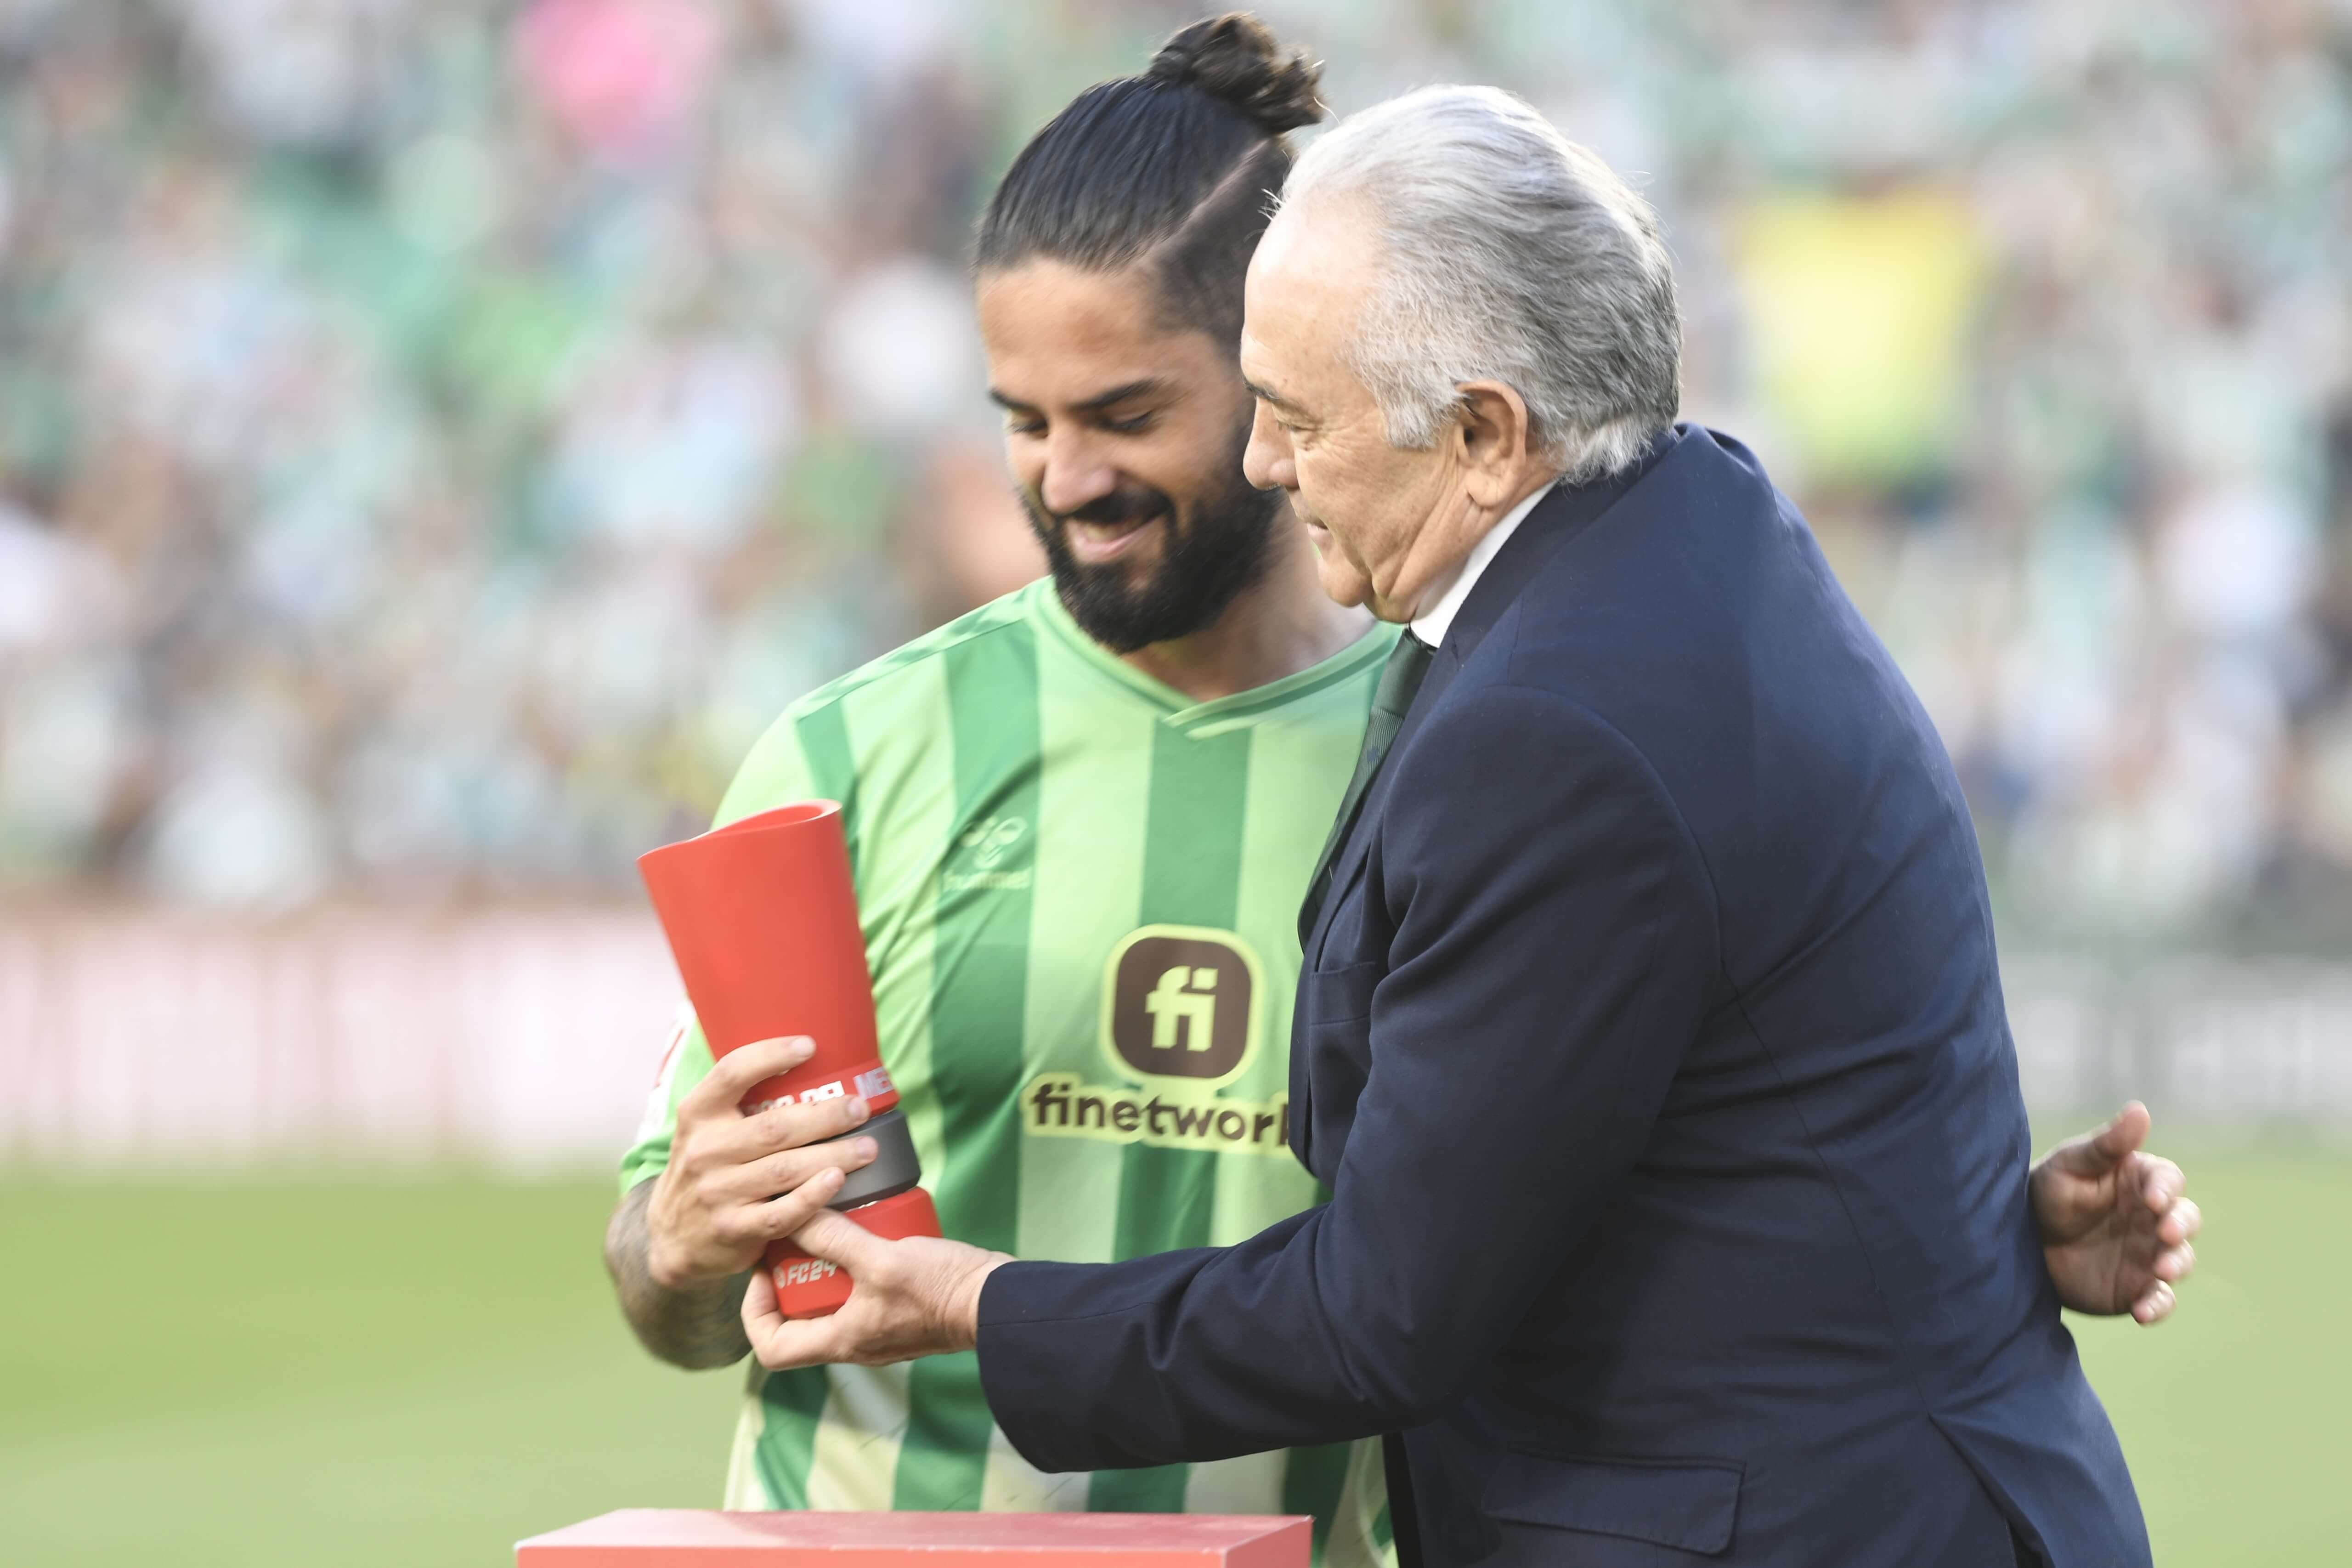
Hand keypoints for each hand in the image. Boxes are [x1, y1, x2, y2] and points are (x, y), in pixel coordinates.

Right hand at [644, 1036, 880, 1289]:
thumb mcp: (706, 1129)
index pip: (731, 1073)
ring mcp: (717, 1192)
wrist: (674, 1238)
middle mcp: (704, 1150)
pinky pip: (780, 1213)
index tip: (810, 1045)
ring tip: (868, 1147)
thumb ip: (741, 1103)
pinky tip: (836, 1182)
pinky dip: (812, 1197)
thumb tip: (811, 1063)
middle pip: (774, 1127)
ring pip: (784, 1169)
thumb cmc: (706, 1170)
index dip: (771, 1055)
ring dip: (833, 1155)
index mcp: (698, 1114)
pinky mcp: (732, 1229)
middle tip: (860, 1108)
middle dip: (825, 1116)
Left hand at [740, 1202, 1010, 1369]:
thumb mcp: (880, 1258)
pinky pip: (861, 1292)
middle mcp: (855, 1342)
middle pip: (799, 1319)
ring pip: (831, 1302)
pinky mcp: (901, 1311)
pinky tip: (867, 1232)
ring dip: (825, 1266)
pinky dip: (854, 1265)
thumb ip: (834, 1238)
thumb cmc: (940, 1289)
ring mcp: (879, 1329)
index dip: (753, 1312)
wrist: (999, 1301)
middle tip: (799, 1236)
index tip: (762, 1270)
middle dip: (792, 1277)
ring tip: (832, 1226)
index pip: (771, 1349)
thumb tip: (793, 1216)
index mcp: (841, 1341)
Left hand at [2029, 1102, 2200, 1323]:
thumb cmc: (2048, 1192)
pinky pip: (2159, 1299)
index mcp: (2141, 1182)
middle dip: (2181, 1226)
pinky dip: (2157, 1306)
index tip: (2154, 1198)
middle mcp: (2153, 1218)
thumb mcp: (2071, 1164)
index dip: (2167, 1188)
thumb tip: (2140, 1110)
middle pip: (2186, 1219)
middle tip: (2165, 1233)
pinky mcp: (2137, 1287)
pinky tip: (2141, 1311)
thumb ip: (2106, 1144)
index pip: (2168, 1180)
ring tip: (2161, 1269)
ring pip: (2180, 1259)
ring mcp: (2149, 1254)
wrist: (2020, 1240)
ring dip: (2177, 1264)